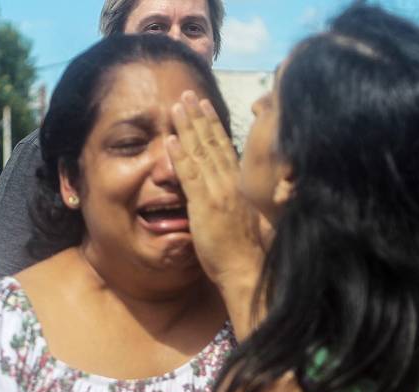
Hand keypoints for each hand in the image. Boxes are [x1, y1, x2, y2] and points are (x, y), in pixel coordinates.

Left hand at [167, 90, 265, 288]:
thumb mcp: (249, 218)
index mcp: (241, 185)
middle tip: (188, 95)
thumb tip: (235, 193)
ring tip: (176, 107)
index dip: (214, 125)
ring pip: (200, 152)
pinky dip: (179, 156)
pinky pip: (189, 175)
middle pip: (213, 142)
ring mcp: (218, 191)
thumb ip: (239, 200)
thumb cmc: (249, 251)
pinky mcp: (205, 205)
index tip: (205, 106)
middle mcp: (231, 182)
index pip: (226, 147)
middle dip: (199, 117)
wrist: (247, 269)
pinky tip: (169, 140)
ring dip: (187, 127)